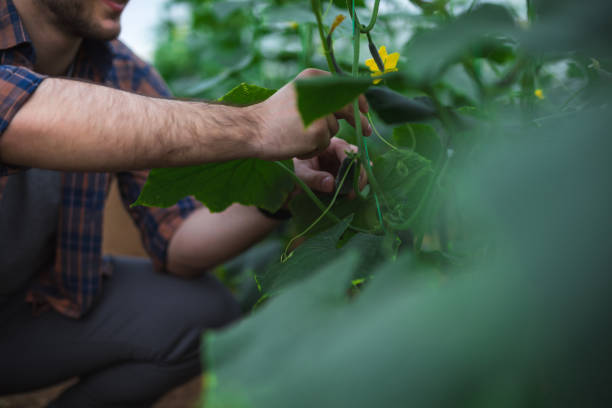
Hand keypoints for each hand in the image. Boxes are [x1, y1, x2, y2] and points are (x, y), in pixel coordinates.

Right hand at [253, 68, 371, 160]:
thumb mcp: (299, 94)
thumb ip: (321, 96)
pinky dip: (313, 149)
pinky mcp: (319, 132)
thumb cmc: (274, 115)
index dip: (359, 101)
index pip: (347, 87)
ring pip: (334, 129)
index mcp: (314, 78)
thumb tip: (351, 103)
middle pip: (349, 107)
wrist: (252, 128)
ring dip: (322, 137)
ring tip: (298, 136)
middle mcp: (320, 92)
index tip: (365, 111)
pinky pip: (325, 144)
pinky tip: (297, 145)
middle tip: (367, 132)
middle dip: (360, 121)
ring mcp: (320, 112)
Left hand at [292, 137, 367, 198]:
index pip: (346, 151)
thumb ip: (314, 178)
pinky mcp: (346, 173)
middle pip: (358, 159)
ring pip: (360, 168)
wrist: (292, 180)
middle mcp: (340, 152)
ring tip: (352, 195)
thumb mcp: (301, 174)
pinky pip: (357, 176)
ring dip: (359, 181)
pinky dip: (359, 184)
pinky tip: (359, 191)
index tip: (350, 181)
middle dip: (358, 175)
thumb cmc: (295, 170)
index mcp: (329, 145)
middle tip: (352, 192)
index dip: (351, 165)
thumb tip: (331, 184)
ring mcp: (345, 163)